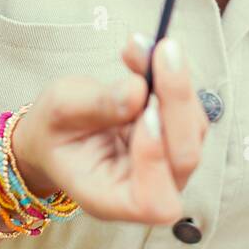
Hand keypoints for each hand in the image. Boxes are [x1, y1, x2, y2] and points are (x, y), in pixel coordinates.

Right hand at [11, 35, 209, 223]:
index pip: (151, 200)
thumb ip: (97, 105)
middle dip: (177, 101)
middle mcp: (144, 189)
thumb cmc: (53, 129)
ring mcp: (166, 167)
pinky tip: (149, 55)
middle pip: (184, 158)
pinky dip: (174, 78)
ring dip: (176, 83)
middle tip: (163, 51)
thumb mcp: (60, 110)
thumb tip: (138, 90)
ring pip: (194, 131)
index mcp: (108, 199)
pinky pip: (190, 111)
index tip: (146, 111)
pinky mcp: (176, 141)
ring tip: (145, 48)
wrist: (57, 131)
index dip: (156, 159)